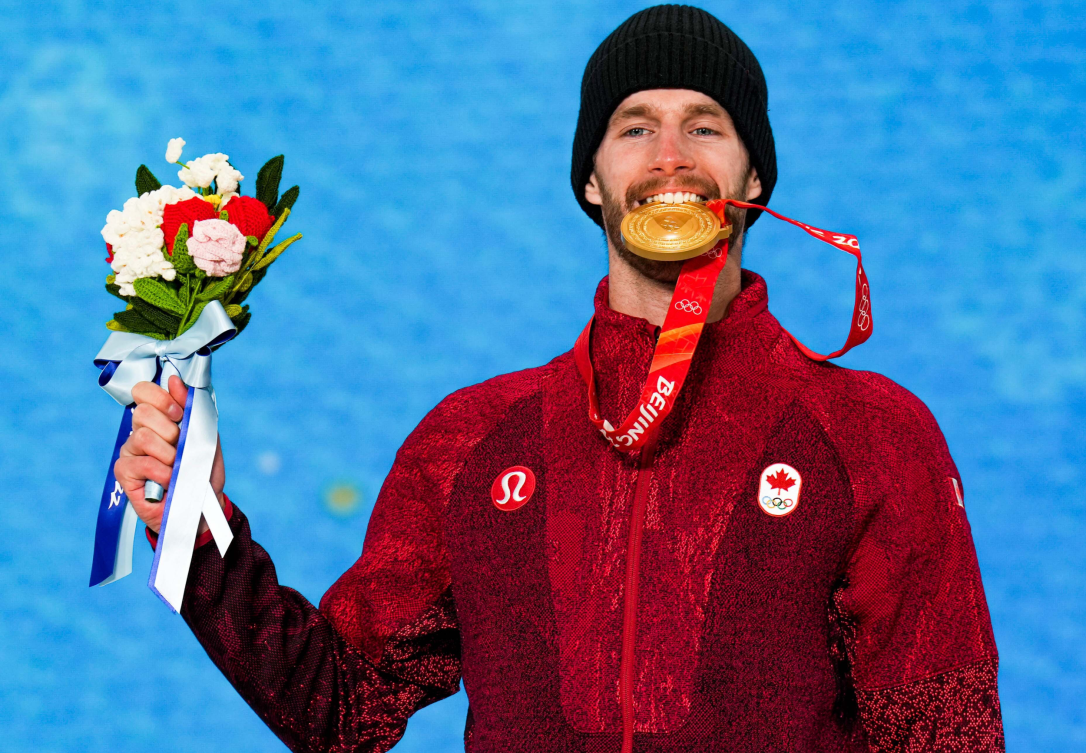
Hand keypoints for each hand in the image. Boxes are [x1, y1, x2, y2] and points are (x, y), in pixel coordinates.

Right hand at [114, 375, 225, 533]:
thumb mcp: (206, 437)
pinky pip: (142, 463)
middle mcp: (140, 431)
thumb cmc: (202, 471)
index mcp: (159, 419)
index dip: (162, 399)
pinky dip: (162, 473)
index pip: (144, 391)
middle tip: (181, 447)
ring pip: (142, 437)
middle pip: (143, 413)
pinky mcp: (124, 473)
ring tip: (177, 467)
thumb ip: (192, 408)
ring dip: (169, 454)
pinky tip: (168, 481)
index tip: (179, 414)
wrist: (201, 506)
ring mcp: (130, 452)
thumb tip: (174, 380)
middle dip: (170, 430)